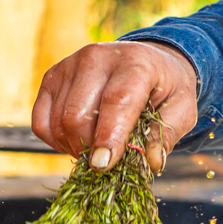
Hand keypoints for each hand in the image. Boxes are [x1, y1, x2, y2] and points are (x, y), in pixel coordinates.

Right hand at [32, 42, 198, 172]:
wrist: (147, 59)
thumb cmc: (165, 88)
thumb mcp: (181, 109)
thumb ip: (166, 136)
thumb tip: (150, 163)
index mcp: (135, 63)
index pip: (116, 102)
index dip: (108, 137)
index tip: (103, 165)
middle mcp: (97, 57)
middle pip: (77, 115)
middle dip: (88, 148)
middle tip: (105, 163)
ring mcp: (70, 65)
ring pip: (58, 121)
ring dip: (73, 147)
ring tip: (95, 150)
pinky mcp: (52, 77)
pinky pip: (41, 120)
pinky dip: (55, 140)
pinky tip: (76, 141)